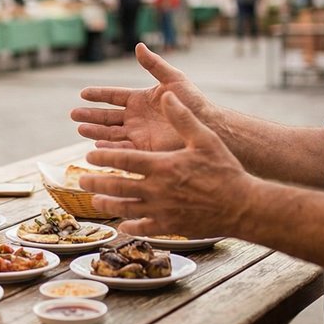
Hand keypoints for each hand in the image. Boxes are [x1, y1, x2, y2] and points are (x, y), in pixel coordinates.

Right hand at [71, 44, 211, 151]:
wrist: (206, 124)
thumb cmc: (192, 100)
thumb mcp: (172, 78)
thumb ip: (154, 64)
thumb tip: (138, 46)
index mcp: (140, 99)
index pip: (113, 96)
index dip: (98, 95)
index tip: (82, 94)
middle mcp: (136, 117)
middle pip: (107, 116)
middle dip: (90, 116)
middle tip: (73, 115)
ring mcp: (138, 133)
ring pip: (110, 133)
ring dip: (95, 132)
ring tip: (80, 129)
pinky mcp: (144, 148)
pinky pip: (122, 148)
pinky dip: (109, 147)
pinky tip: (97, 145)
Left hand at [83, 93, 255, 238]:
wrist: (242, 206)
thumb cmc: (225, 170)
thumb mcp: (204, 139)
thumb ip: (182, 117)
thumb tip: (167, 95)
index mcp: (162, 165)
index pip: (123, 159)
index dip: (103, 156)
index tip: (89, 155)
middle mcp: (157, 189)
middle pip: (117, 185)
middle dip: (96, 182)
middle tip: (81, 180)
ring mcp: (162, 210)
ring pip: (125, 208)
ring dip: (107, 204)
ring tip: (95, 201)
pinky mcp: (170, 226)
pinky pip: (144, 228)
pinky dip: (130, 227)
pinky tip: (122, 225)